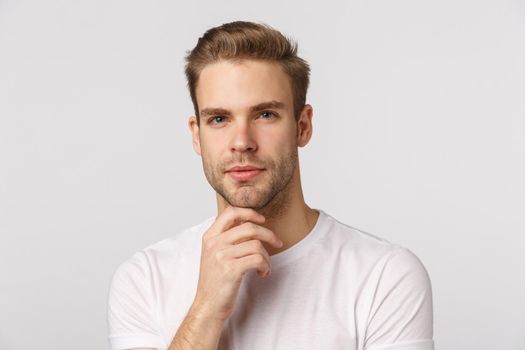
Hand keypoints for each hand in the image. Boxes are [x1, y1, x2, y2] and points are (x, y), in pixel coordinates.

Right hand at [191, 206, 282, 322]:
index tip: (262, 220)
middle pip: (250, 227)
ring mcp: (221, 256)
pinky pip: (258, 259)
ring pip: (257, 245)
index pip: (231, 212)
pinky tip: (262, 273)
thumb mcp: (214, 254)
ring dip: (267, 257)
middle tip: (278, 243)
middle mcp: (214, 243)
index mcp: (210, 236)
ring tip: (265, 267)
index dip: (250, 212)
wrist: (208, 306)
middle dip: (269, 234)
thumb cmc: (215, 281)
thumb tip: (250, 222)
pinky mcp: (231, 270)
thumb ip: (227, 237)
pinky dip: (266, 266)